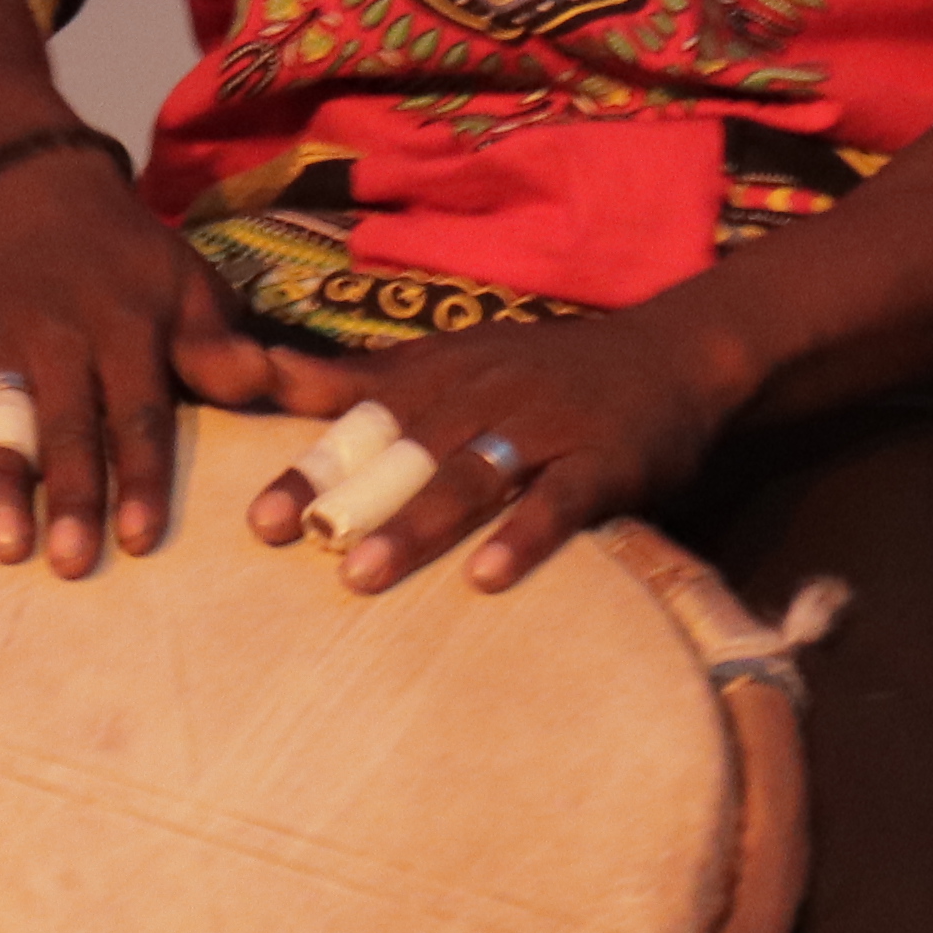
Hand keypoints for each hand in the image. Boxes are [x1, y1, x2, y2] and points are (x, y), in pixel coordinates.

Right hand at [0, 147, 282, 575]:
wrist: (31, 189)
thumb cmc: (126, 257)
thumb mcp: (186, 281)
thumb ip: (219, 342)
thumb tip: (271, 384)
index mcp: (125, 323)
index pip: (138, 411)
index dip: (142, 476)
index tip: (142, 538)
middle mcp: (58, 333)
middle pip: (69, 425)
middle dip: (73, 496)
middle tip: (74, 566)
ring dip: (0, 483)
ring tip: (6, 547)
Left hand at [234, 307, 744, 595]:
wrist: (671, 353)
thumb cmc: (541, 369)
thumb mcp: (449, 358)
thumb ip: (361, 379)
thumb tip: (265, 374)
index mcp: (442, 373)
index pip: (363, 420)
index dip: (312, 467)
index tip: (260, 521)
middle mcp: (485, 393)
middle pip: (407, 447)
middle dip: (350, 497)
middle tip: (298, 544)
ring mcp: (546, 425)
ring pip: (471, 474)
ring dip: (416, 523)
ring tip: (364, 573)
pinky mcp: (605, 460)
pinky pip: (560, 500)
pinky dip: (523, 536)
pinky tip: (487, 578)